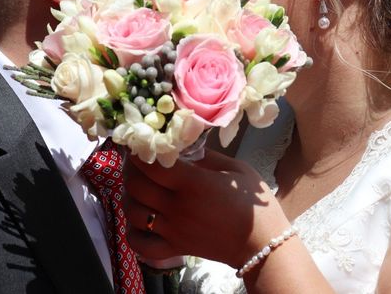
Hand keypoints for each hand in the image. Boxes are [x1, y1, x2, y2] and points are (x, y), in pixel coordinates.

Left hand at [123, 150, 290, 267]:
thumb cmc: (253, 205)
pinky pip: (140, 243)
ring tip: (138, 186)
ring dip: (129, 196)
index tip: (140, 142)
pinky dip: (132, 231)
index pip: (151, 164)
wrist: (261, 244)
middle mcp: (177, 207)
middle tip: (136, 160)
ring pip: (133, 212)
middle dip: (130, 169)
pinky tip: (140, 219)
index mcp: (193, 184)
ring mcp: (172, 230)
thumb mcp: (236, 169)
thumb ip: (207, 156)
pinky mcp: (174, 248)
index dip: (139, 151)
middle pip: (136, 186)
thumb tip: (183, 145)